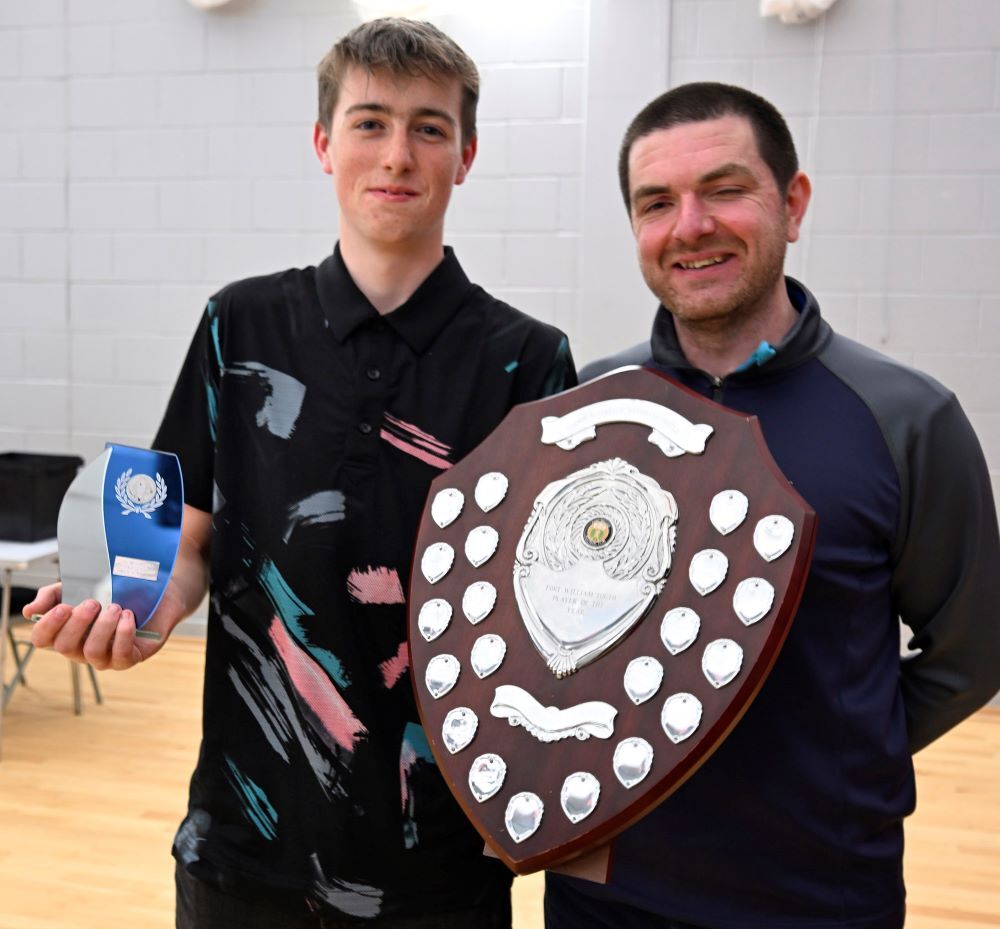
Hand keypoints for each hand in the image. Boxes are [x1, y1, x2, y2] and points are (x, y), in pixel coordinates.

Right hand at [25, 582, 166, 669]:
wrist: (156, 588)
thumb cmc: (116, 589)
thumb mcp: (81, 585)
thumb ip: (53, 595)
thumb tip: (30, 611)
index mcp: (66, 631)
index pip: (42, 639)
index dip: (48, 626)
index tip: (63, 607)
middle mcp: (82, 648)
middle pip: (65, 647)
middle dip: (78, 623)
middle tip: (93, 602)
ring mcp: (106, 657)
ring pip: (92, 652)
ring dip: (103, 627)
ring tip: (115, 607)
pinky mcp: (130, 658)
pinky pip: (121, 656)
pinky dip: (123, 634)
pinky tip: (127, 617)